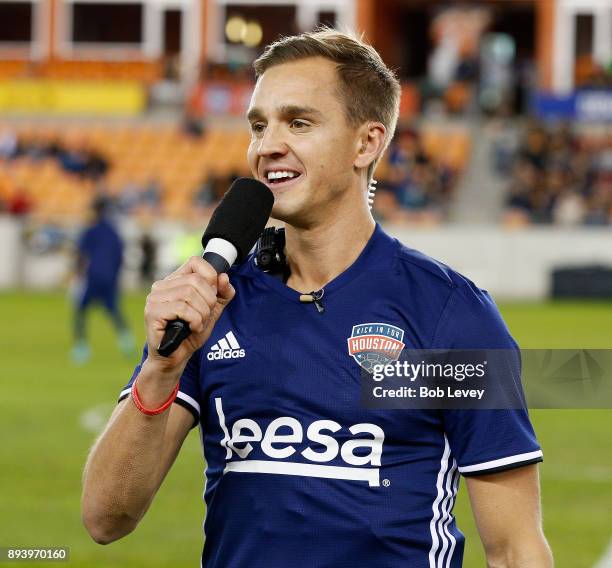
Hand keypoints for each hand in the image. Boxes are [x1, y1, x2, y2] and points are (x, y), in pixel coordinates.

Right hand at [143, 256, 234, 375]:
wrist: (175, 358)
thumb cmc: (190, 333)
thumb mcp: (212, 311)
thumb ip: (222, 294)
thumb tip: (224, 277)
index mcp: (175, 280)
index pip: (195, 262)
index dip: (210, 276)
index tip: (213, 295)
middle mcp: (162, 286)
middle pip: (196, 280)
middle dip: (209, 301)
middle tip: (205, 316)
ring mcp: (154, 298)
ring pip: (189, 293)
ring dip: (202, 313)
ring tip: (198, 324)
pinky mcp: (152, 312)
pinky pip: (181, 308)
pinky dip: (194, 320)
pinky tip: (192, 328)